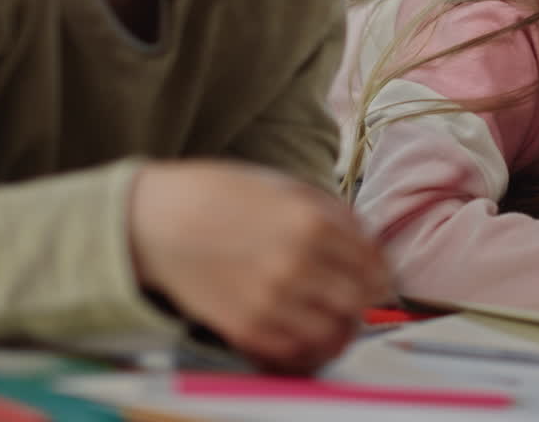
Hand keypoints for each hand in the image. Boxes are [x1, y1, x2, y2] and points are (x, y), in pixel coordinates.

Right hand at [127, 160, 389, 372]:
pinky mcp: (245, 328)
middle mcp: (296, 264)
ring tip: (333, 315)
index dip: (383, 272)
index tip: (380, 276)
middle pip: (360, 300)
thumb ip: (332, 212)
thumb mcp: (284, 187)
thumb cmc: (220, 196)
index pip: (374, 264)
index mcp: (311, 223)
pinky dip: (307, 343)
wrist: (155, 221)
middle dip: (364, 298)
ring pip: (334, 332)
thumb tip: (370, 240)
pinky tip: (302, 328)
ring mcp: (270, 301)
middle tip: (359, 295)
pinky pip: (295, 350)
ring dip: (340, 324)